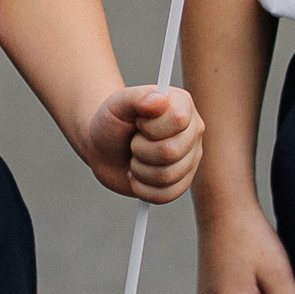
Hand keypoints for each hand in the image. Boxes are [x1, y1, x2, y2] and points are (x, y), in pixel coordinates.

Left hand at [80, 85, 200, 202]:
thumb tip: (158, 101)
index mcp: (183, 105)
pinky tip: (136, 175)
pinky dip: (141, 188)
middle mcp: (192, 131)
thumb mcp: (117, 103)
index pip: (177, 120)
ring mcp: (190, 159)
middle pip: (171, 152)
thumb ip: (136, 97)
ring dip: (139, 169)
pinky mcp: (181, 183)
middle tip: (133, 142)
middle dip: (140, 149)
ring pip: (167, 176)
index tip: (137, 121)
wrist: (102, 147)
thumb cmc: (111, 121)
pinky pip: (165, 196)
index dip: (149, 126)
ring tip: (134, 157)